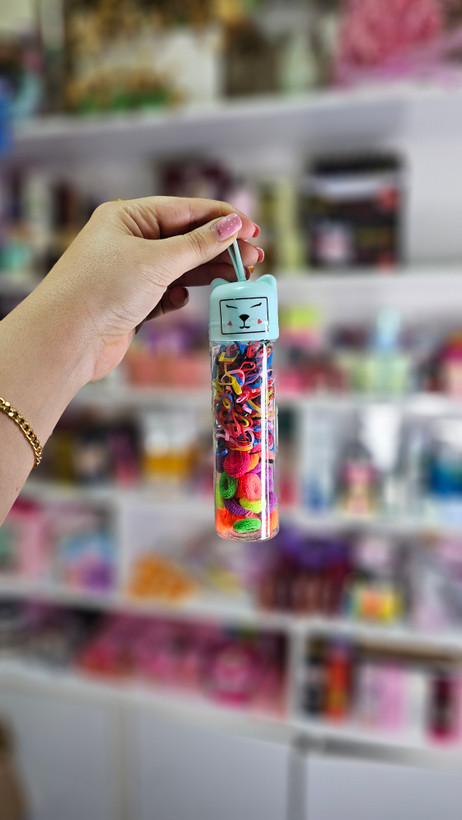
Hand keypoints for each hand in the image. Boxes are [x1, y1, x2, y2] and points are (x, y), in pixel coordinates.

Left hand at [41, 196, 261, 381]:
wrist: (67, 339)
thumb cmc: (103, 289)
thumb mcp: (157, 261)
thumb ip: (199, 244)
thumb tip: (233, 226)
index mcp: (128, 217)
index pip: (186, 210)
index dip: (223, 219)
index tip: (253, 230)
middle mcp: (128, 241)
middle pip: (186, 239)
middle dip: (221, 248)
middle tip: (255, 259)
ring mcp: (129, 273)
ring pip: (180, 267)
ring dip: (208, 272)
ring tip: (239, 277)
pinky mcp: (131, 302)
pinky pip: (165, 293)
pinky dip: (178, 296)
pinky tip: (182, 300)